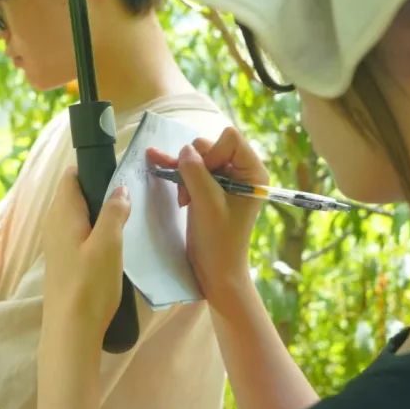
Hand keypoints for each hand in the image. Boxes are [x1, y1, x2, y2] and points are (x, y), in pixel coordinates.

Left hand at [41, 169, 131, 341]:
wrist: (71, 330)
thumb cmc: (90, 284)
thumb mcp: (109, 244)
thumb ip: (114, 212)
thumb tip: (120, 189)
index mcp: (62, 212)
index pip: (71, 176)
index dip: (92, 170)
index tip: (118, 173)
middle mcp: (54, 223)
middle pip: (75, 194)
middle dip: (99, 191)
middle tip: (129, 197)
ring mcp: (56, 243)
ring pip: (78, 215)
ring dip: (99, 213)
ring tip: (125, 219)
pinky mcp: (63, 260)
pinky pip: (78, 232)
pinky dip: (94, 230)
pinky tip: (112, 243)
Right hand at [146, 127, 267, 309]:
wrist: (215, 269)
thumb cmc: (219, 240)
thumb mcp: (207, 204)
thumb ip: (196, 173)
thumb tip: (185, 150)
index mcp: (252, 171)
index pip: (230, 138)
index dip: (212, 153)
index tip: (206, 180)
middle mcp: (241, 170)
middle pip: (210, 145)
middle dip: (195, 166)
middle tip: (189, 193)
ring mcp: (224, 178)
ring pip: (197, 156)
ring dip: (184, 174)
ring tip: (182, 198)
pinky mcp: (209, 187)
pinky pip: (191, 168)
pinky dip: (178, 170)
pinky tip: (157, 161)